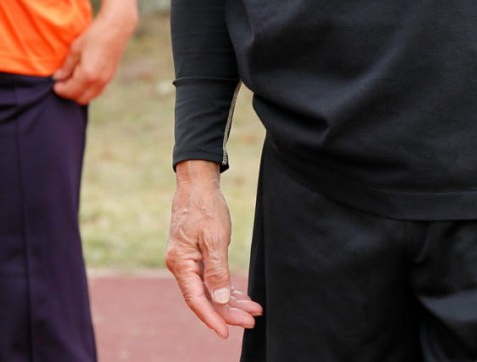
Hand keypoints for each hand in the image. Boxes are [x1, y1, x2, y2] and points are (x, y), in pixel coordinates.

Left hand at [52, 9, 135, 103]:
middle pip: (81, 99)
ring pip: (91, 96)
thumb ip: (66, 66)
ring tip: (73, 80)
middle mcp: (99, 80)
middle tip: (63, 83)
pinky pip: (98, 89)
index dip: (60, 89)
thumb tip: (57, 77)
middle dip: (70, 94)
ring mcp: (107, 79)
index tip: (55, 83)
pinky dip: (89, 88)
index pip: (70, 91)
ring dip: (80, 92)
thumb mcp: (76, 49)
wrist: (117, 27)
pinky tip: (84, 77)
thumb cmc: (95, 35)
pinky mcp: (112, 74)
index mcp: (88, 74)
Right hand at [167, 161, 260, 337]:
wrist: (197, 186)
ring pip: (211, 289)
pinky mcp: (199, 256)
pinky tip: (242, 297)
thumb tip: (221, 299)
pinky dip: (227, 288)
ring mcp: (190, 261)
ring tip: (253, 311)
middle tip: (251, 321)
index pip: (197, 300)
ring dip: (231, 301)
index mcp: (181, 264)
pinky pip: (212, 278)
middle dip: (228, 312)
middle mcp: (182, 266)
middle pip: (206, 297)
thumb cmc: (205, 208)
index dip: (212, 317)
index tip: (226, 332)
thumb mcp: (214, 238)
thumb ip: (217, 270)